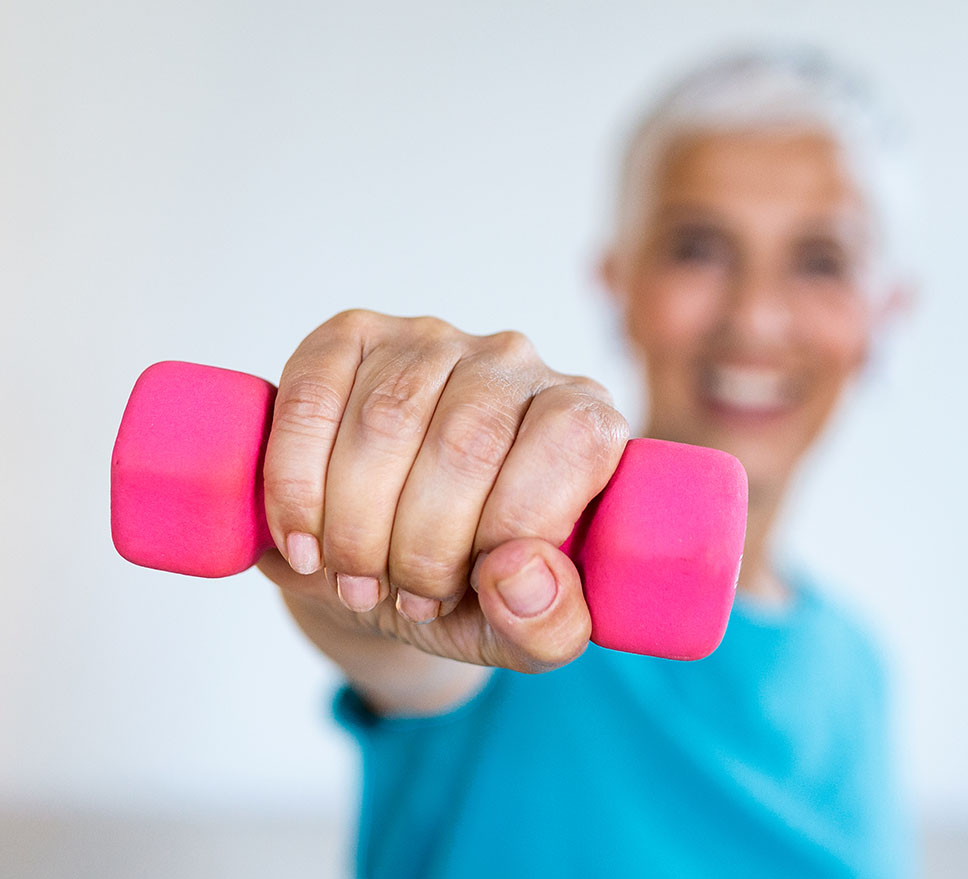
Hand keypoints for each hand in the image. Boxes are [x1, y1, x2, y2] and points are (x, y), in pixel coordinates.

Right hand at [259, 310, 628, 673]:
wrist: (382, 570)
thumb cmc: (471, 592)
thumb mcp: (521, 634)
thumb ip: (551, 625)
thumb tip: (519, 572)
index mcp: (584, 419)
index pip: (571, 442)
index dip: (514, 527)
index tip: (470, 591)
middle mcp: (515, 363)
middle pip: (467, 441)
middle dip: (422, 546)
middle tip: (401, 598)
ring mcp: (432, 341)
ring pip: (386, 420)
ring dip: (355, 525)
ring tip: (355, 579)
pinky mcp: (352, 336)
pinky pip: (314, 395)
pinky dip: (296, 483)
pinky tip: (304, 540)